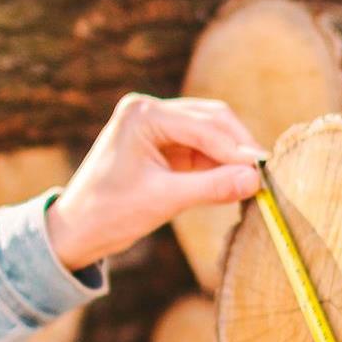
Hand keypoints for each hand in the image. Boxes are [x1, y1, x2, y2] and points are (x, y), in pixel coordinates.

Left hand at [44, 93, 267, 269]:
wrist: (76, 230)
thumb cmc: (109, 213)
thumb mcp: (163, 200)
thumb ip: (210, 187)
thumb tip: (255, 180)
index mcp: (142, 114)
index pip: (203, 125)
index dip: (237, 149)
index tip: (265, 172)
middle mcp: (150, 111)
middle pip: (212, 120)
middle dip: (238, 148)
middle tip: (265, 176)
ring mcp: (157, 126)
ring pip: (211, 133)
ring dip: (231, 156)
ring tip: (254, 183)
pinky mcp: (163, 144)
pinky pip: (201, 149)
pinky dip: (219, 164)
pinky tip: (235, 183)